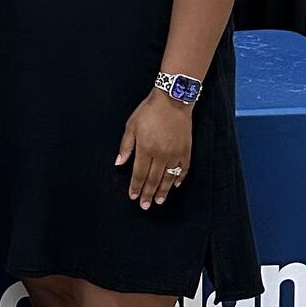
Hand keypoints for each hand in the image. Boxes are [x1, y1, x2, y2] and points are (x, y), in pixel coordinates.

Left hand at [116, 89, 192, 209]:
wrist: (172, 100)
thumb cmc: (148, 112)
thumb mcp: (131, 125)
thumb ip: (126, 146)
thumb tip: (119, 163)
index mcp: (146, 148)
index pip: (139, 173)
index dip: (135, 186)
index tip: (132, 196)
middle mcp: (161, 154)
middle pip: (153, 179)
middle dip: (147, 193)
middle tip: (144, 206)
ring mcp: (176, 153)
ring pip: (169, 178)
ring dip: (163, 191)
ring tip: (158, 201)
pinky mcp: (186, 151)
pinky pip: (183, 169)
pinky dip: (179, 179)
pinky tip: (175, 186)